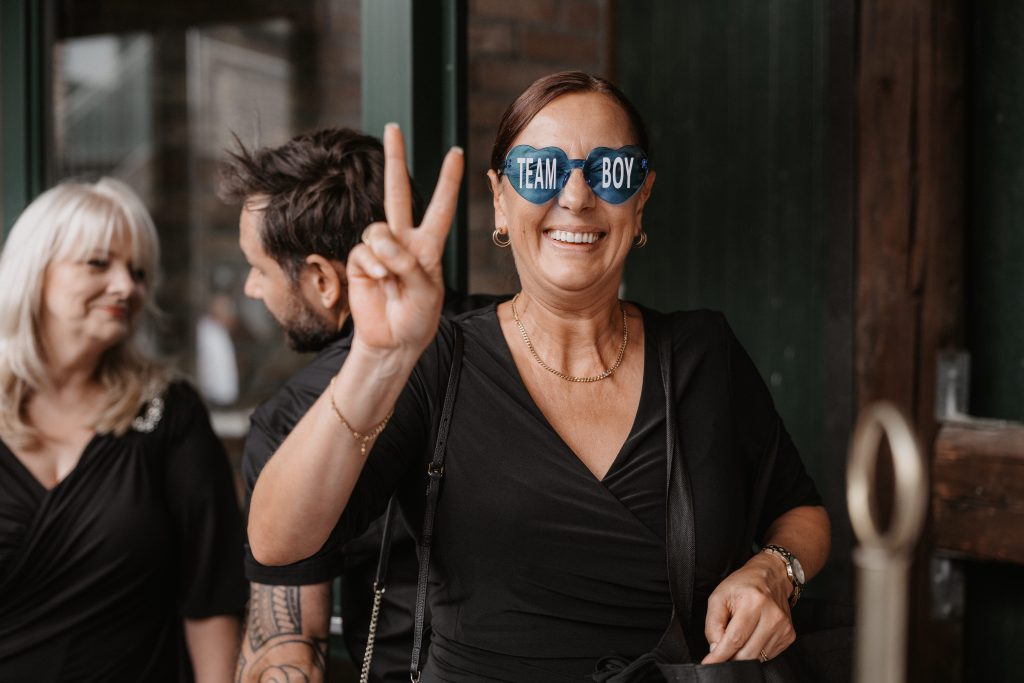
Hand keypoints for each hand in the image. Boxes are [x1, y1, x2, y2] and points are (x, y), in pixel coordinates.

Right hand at [346, 124, 463, 360]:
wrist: (393, 342)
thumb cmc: (418, 318)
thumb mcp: (428, 290)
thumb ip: (408, 262)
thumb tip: (381, 242)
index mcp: (429, 245)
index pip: (440, 206)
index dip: (447, 180)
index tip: (456, 152)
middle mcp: (404, 241)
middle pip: (398, 191)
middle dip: (396, 158)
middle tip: (392, 127)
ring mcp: (380, 250)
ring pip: (379, 229)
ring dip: (387, 254)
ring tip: (393, 279)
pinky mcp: (361, 261)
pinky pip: (365, 251)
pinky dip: (373, 267)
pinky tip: (380, 283)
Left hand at [701, 553, 795, 663]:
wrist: (771, 576)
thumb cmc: (742, 585)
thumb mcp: (718, 597)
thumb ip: (713, 624)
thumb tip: (715, 649)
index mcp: (753, 603)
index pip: (735, 639)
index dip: (720, 655)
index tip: (709, 664)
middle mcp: (772, 616)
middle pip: (747, 653)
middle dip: (730, 657)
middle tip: (722, 650)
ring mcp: (783, 627)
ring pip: (757, 657)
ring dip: (743, 654)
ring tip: (739, 635)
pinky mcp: (789, 635)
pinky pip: (767, 655)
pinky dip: (755, 651)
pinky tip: (752, 636)